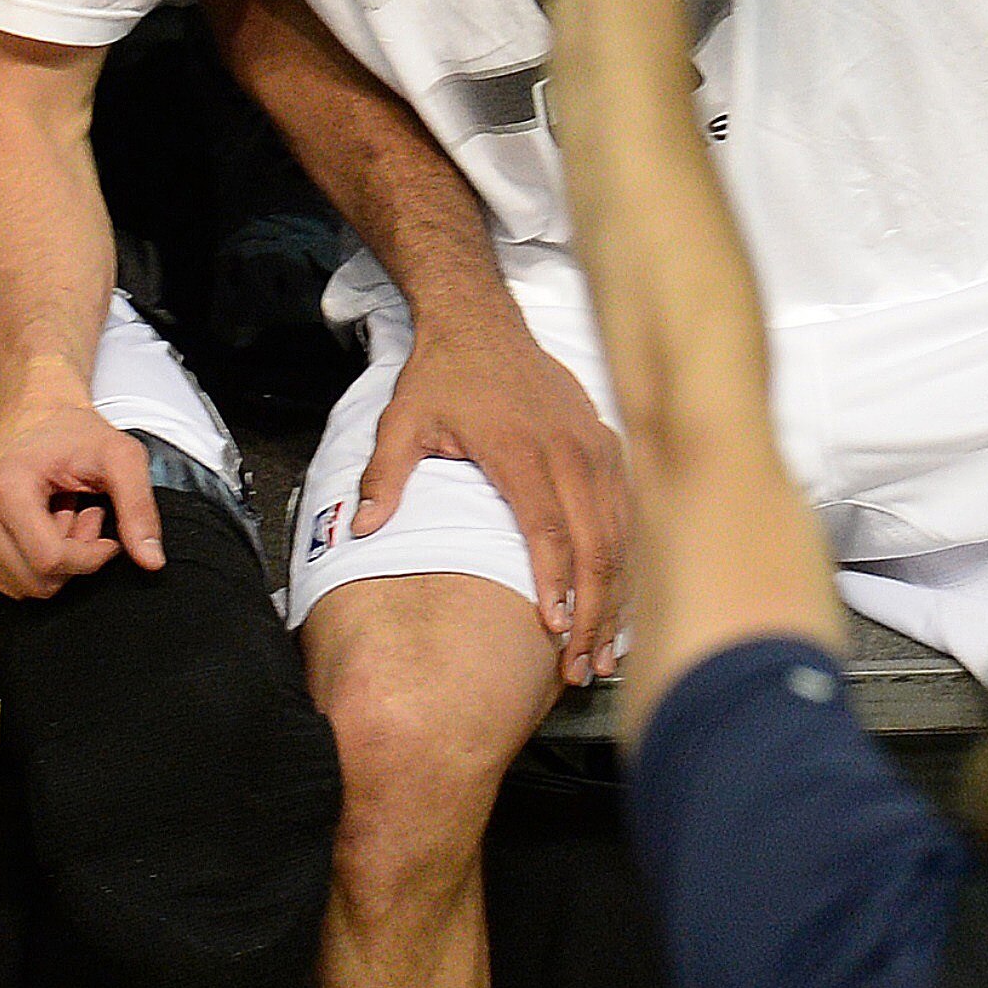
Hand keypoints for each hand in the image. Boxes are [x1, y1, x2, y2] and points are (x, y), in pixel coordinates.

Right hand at [0, 397, 165, 599]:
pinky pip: (9, 582)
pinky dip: (33, 562)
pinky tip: (41, 526)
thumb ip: (139, 507)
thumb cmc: (74, 433)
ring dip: (54, 561)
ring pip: (24, 586)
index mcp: (4, 488)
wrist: (32, 413)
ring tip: (61, 516)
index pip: (50, 561)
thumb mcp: (120, 457)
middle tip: (81, 514)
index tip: (104, 524)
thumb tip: (151, 562)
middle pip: (37, 581)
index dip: (90, 556)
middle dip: (72, 558)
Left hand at [359, 318, 628, 682]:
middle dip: (593, 612)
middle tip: (581, 667)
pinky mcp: (609, 446)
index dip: (553, 581)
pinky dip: (626, 562)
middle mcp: (569, 450)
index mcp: (520, 448)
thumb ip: (383, 477)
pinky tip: (618, 604)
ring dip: (615, 596)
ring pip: (620, 535)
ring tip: (602, 652)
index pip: (547, 527)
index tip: (552, 630)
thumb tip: (361, 529)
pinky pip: (627, 513)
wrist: (482, 320)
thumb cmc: (443, 375)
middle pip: (595, 543)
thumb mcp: (402, 420)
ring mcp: (596, 447)